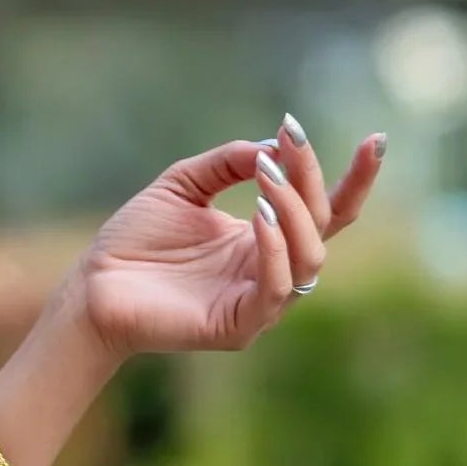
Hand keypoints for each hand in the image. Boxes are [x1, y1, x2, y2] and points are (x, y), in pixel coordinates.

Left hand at [68, 115, 384, 362]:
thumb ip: (227, 162)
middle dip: (311, 183)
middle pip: (321, 228)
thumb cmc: (135, 240)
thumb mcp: (183, 184)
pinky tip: (260, 217)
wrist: (92, 286)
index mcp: (265, 239)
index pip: (327, 211)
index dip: (354, 180)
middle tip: (286, 146)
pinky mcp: (239, 325)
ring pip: (308, 260)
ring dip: (296, 214)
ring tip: (268, 179)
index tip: (374, 140)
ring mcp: (258, 301)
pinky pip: (275, 292)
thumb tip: (272, 146)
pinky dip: (275, 251)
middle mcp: (270, 270)